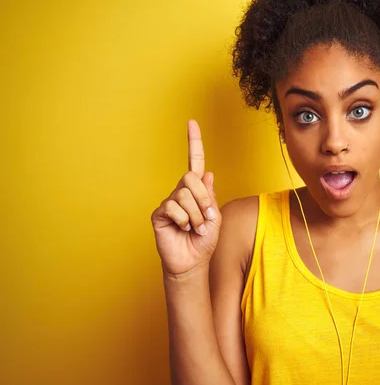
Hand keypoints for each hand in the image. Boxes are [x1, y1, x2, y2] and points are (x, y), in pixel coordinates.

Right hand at [151, 120, 221, 276]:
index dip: (194, 142)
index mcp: (197, 190)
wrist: (192, 261)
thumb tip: (206, 172)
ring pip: (184, 195)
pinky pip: (173, 207)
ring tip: (195, 228)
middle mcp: (181, 192)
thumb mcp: (215, 217)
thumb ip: (210, 196)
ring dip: (196, 215)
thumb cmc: (204, 240)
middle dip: (203, 199)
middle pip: (190, 178)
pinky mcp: (159, 214)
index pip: (194, 161)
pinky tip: (183, 229)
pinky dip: (184, 220)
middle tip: (206, 218)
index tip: (191, 122)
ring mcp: (169, 202)